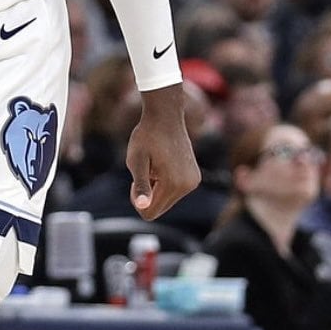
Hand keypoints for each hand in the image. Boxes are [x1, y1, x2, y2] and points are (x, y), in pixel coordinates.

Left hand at [126, 87, 201, 218]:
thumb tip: (143, 206)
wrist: (165, 116)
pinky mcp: (195, 177)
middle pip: (159, 209)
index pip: (150, 213)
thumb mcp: (136, 161)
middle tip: (144, 172)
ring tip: (154, 166)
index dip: (137, 201)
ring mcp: (194, 181)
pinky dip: (165, 183)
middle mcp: (188, 186)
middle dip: (147, 196)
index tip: (135, 181)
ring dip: (156, 188)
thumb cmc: (146, 137)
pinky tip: (162, 164)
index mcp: (173, 184)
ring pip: (167, 200)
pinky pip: (175, 191)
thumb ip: (141, 186)